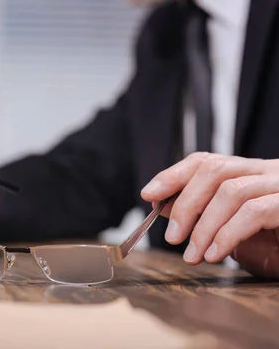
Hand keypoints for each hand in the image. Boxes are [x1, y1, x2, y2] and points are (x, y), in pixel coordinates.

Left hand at [140, 152, 278, 278]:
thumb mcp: (235, 231)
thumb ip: (205, 216)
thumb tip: (164, 208)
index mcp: (252, 173)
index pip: (206, 160)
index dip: (173, 174)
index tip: (149, 194)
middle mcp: (269, 171)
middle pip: (214, 170)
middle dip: (185, 203)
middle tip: (172, 237)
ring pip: (232, 190)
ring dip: (204, 225)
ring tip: (192, 254)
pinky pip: (255, 211)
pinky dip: (228, 233)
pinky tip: (216, 253)